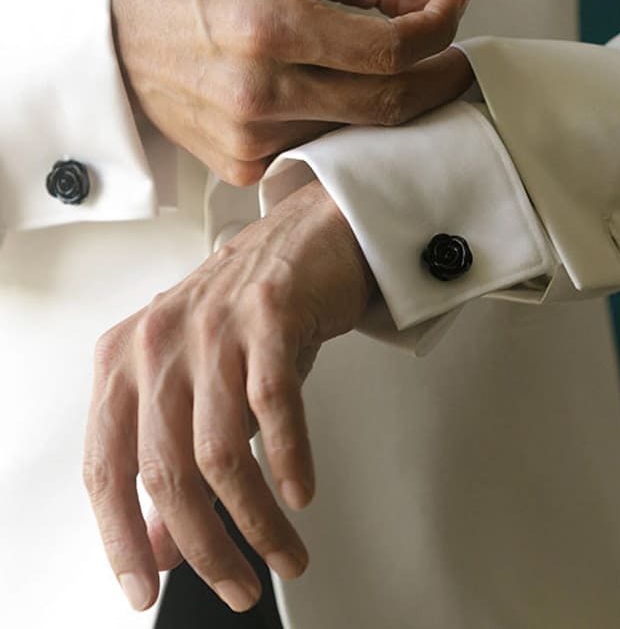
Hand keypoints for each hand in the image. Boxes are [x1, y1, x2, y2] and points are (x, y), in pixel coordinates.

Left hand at [83, 181, 373, 612]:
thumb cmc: (250, 313)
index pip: (105, 467)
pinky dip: (288, 458)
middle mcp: (160, 343)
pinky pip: (272, 404)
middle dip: (207, 546)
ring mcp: (213, 327)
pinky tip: (300, 493)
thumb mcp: (200, 385)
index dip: (121, 538)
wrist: (305, 238)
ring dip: (256, 519)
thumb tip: (162, 542)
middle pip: (166, 472)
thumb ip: (173, 460)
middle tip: (239, 583)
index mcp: (126, 360)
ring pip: (220, 451)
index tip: (143, 589)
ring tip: (284, 553)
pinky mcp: (267, 316)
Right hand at [111, 0, 472, 184]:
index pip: (389, 52)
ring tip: (386, 73)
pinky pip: (316, 151)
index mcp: (269, 28)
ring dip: (385, 105)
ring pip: (354, 133)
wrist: (125, 38)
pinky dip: (338, 126)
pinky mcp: (244, 166)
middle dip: (435, 84)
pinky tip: (330, 99)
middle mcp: (260, 93)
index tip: (452, 19)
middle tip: (454, 62)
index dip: (438, 37)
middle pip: (384, 107)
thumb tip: (431, 6)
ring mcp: (251, 139)